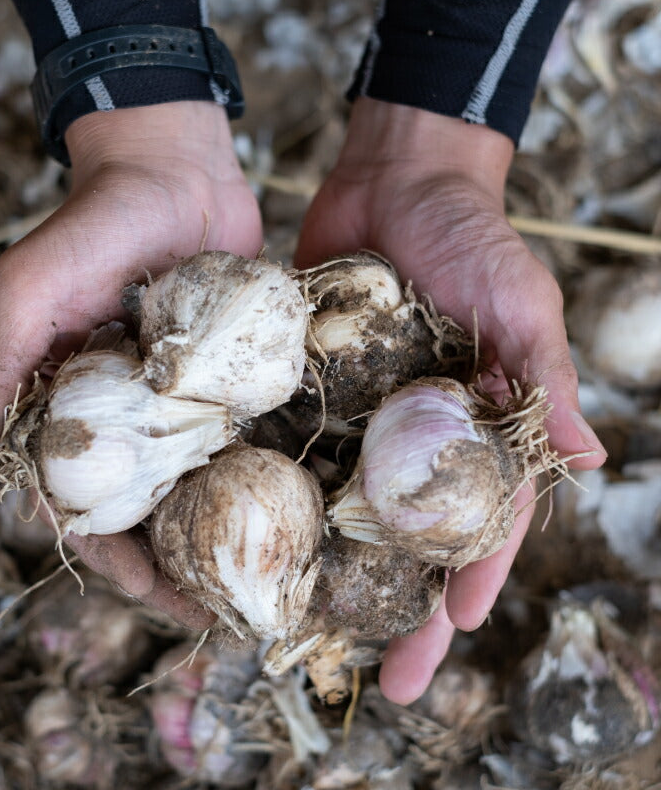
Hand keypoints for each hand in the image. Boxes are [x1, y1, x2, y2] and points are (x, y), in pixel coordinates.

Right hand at [0, 101, 262, 626]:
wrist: (173, 171)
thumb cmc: (92, 226)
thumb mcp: (29, 290)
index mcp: (73, 412)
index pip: (88, 507)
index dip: (118, 560)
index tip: (159, 598)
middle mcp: (129, 417)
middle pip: (154, 511)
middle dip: (183, 562)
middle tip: (230, 609)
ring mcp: (183, 400)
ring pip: (203, 484)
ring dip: (228, 529)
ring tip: (271, 575)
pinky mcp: (229, 376)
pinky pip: (245, 432)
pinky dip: (263, 470)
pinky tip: (298, 504)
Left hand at [295, 98, 606, 702]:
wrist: (393, 179)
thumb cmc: (468, 235)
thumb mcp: (517, 301)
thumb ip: (542, 377)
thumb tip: (591, 462)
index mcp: (479, 422)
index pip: (482, 516)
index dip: (473, 576)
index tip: (456, 632)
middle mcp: (419, 432)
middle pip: (412, 535)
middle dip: (404, 603)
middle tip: (385, 676)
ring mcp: (364, 414)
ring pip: (352, 509)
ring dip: (339, 570)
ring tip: (317, 632)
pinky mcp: (316, 388)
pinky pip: (302, 448)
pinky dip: (287, 494)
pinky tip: (264, 538)